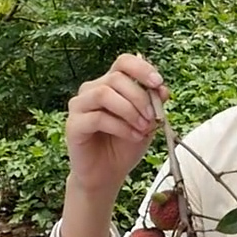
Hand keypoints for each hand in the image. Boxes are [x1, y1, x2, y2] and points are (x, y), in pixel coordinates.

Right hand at [64, 54, 168, 198]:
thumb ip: (153, 105)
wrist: (107, 174)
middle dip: (140, 97)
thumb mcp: (147, 123)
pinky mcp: (73, 124)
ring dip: (130, 110)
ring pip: (104, 93)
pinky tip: (133, 136)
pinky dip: (120, 126)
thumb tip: (162, 89)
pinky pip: (97, 117)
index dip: (142, 69)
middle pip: (116, 78)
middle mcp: (92, 90)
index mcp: (110, 84)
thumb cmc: (125, 146)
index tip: (158, 83)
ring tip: (143, 128)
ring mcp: (80, 106)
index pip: (124, 62)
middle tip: (152, 118)